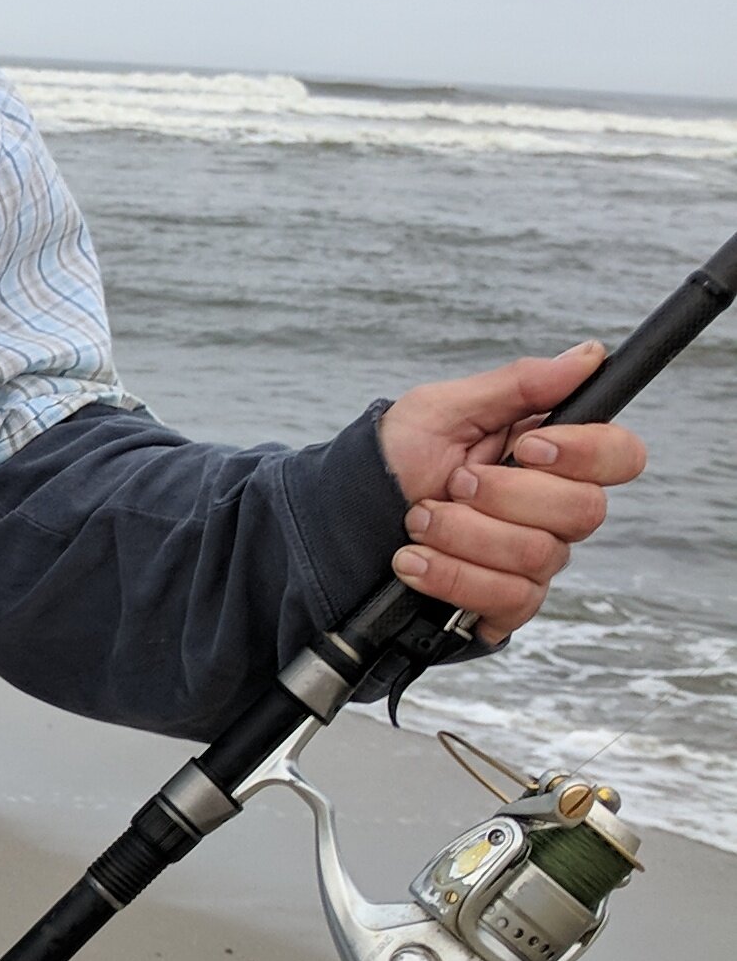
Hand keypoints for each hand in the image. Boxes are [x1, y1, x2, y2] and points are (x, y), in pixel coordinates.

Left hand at [375, 345, 646, 639]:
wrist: (340, 521)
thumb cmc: (393, 460)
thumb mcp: (442, 410)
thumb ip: (517, 385)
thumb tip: (589, 356)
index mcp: (549, 456)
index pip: (620, 455)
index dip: (585, 452)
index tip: (527, 446)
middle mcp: (552, 511)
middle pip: (583, 510)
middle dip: (503, 495)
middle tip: (453, 482)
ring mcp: (533, 561)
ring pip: (537, 555)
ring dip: (462, 533)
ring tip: (417, 519)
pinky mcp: (506, 604)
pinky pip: (508, 600)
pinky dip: (451, 576)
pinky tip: (414, 561)